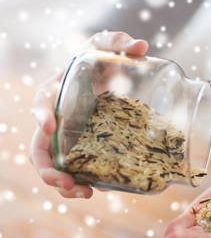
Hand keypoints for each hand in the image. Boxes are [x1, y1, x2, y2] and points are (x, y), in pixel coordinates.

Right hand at [30, 32, 147, 197]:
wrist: (103, 76)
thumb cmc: (100, 61)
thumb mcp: (106, 47)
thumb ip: (120, 43)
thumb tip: (142, 46)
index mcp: (58, 91)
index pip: (42, 100)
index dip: (42, 114)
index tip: (50, 126)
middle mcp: (57, 117)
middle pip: (40, 147)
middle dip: (47, 167)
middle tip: (64, 181)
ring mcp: (68, 137)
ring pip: (54, 165)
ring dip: (63, 184)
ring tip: (84, 194)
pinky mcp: (81, 149)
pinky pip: (74, 169)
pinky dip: (80, 182)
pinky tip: (96, 190)